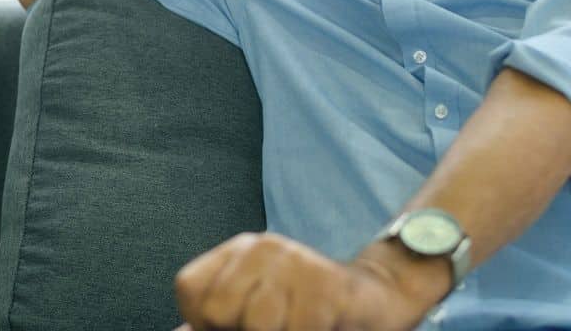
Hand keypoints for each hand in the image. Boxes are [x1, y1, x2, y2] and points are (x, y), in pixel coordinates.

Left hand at [172, 232, 437, 330]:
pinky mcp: (326, 285)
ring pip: (258, 325)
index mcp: (239, 252)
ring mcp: (296, 262)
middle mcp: (263, 247)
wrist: (379, 300)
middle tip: (282, 325)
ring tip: (301, 325)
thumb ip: (215, 321)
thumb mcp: (257, 313)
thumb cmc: (309, 314)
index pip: (191, 290)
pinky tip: (322, 327)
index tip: (241, 325)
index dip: (208, 323)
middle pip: (219, 311)